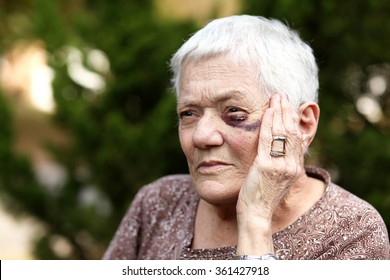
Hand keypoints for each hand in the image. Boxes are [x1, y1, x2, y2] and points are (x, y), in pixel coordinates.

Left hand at [235, 94, 304, 254]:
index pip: (296, 138)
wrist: (256, 215)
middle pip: (292, 131)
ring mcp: (281, 166)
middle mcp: (292, 166)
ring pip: (283, 133)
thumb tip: (274, 148)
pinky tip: (267, 112)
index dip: (292, 119)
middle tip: (281, 95)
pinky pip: (269, 140)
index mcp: (294, 168)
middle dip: (286, 111)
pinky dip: (269, 124)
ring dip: (279, 112)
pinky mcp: (267, 167)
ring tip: (275, 97)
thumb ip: (278, 163)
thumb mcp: (274, 179)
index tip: (286, 106)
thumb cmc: (261, 198)